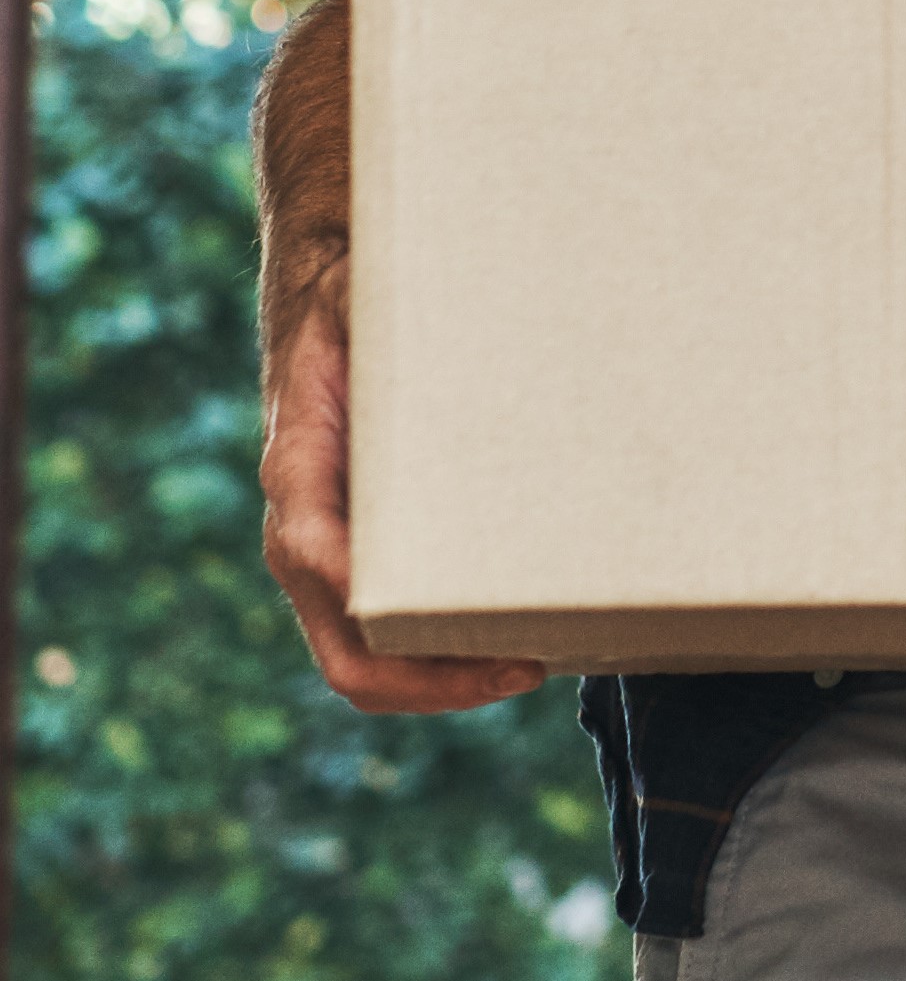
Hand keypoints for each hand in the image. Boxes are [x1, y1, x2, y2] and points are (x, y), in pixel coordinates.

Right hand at [260, 278, 546, 715]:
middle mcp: (304, 526)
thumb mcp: (370, 302)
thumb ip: (402, 324)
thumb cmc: (357, 303)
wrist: (324, 299)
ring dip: (440, 681)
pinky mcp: (357, 549)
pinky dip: (435, 654)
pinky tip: (508, 639)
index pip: (321, 562)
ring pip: (361, 656)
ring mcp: (327, 548)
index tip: (467, 630)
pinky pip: (382, 627)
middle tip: (527, 669)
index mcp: (300, 470)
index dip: (385, 613)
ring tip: (530, 664)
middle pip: (344, 650)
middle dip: (431, 682)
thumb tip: (478, 311)